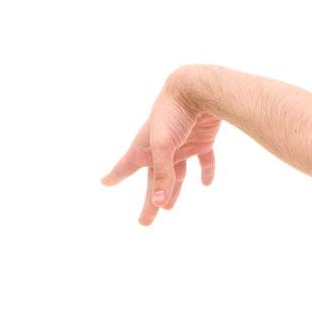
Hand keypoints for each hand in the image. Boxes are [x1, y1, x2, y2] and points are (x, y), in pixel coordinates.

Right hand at [100, 71, 221, 226]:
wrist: (197, 88)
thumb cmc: (174, 114)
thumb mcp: (164, 145)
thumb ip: (163, 173)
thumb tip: (160, 204)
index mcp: (146, 147)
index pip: (127, 166)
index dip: (116, 176)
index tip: (105, 183)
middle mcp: (161, 148)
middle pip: (155, 180)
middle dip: (150, 202)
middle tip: (144, 222)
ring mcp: (181, 145)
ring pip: (178, 174)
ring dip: (174, 190)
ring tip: (169, 208)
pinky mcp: (201, 141)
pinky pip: (204, 160)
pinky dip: (206, 171)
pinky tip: (206, 183)